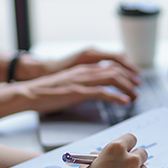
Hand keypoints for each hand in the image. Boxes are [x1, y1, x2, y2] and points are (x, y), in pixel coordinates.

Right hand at [16, 62, 140, 113]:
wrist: (30, 92)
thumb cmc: (47, 91)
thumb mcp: (70, 83)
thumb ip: (83, 83)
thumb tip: (95, 90)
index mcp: (84, 69)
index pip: (110, 66)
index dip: (125, 73)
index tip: (133, 81)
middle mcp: (85, 71)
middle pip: (115, 70)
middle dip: (130, 80)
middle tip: (138, 90)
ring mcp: (82, 81)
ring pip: (112, 79)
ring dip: (127, 88)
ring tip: (134, 96)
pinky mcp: (78, 91)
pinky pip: (102, 92)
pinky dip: (115, 97)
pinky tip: (124, 102)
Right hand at [65, 133, 148, 167]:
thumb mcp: (87, 166)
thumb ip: (101, 158)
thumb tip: (106, 157)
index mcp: (116, 149)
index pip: (131, 138)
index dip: (127, 144)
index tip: (126, 149)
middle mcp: (130, 161)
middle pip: (142, 153)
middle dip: (134, 158)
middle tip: (126, 166)